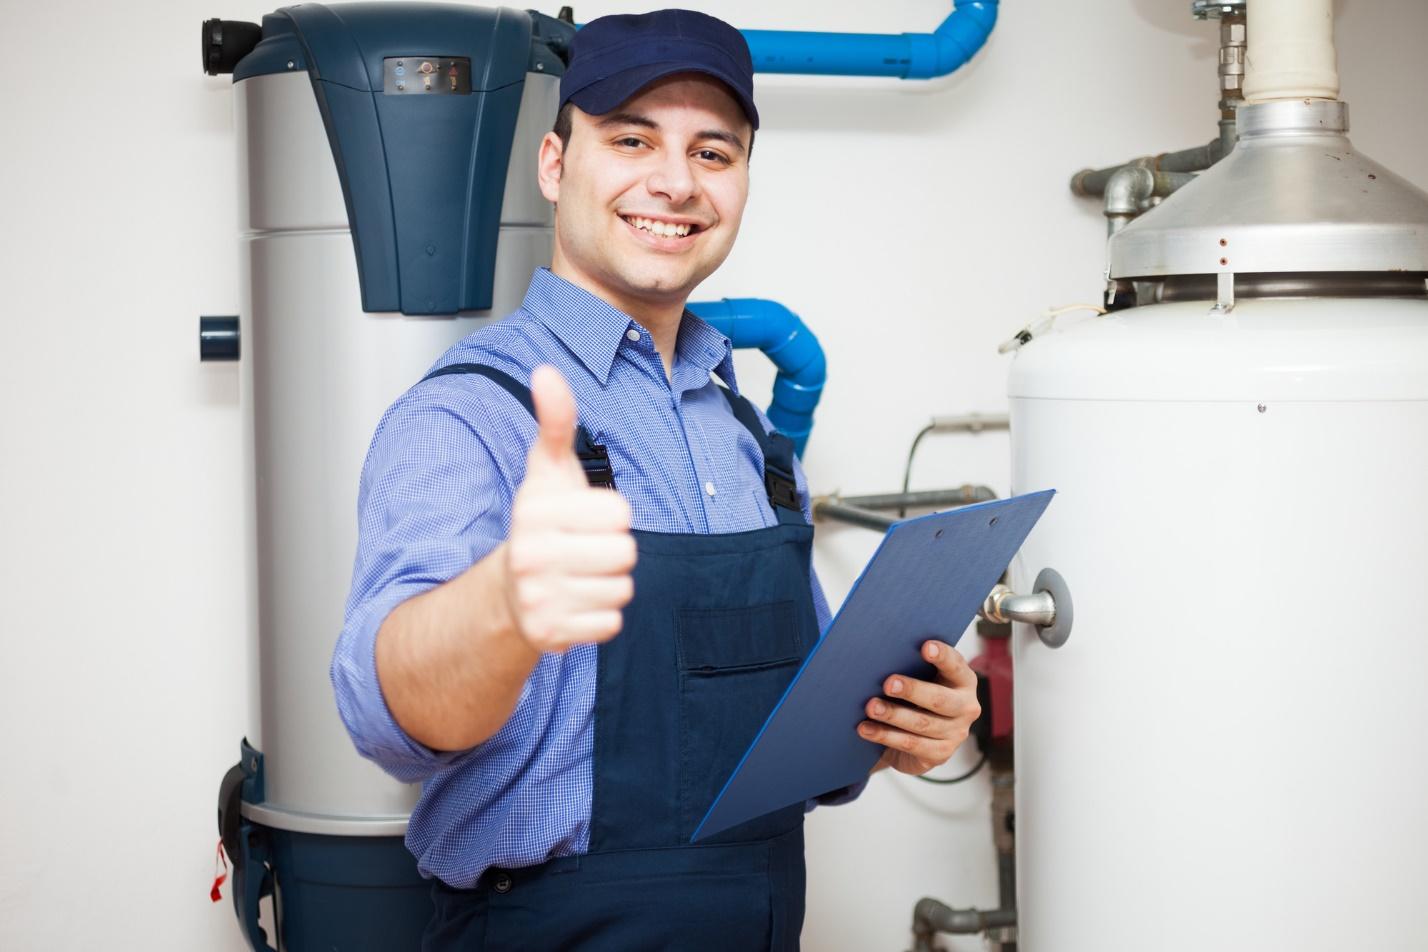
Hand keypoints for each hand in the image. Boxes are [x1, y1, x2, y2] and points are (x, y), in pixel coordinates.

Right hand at [503, 366, 636, 651]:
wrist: (508, 590)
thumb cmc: (541, 523)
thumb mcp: (549, 470)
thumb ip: (555, 422)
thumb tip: (546, 371)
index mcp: (534, 512)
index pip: (621, 514)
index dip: (612, 515)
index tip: (584, 518)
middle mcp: (530, 556)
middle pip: (625, 553)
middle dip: (613, 551)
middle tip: (584, 550)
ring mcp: (538, 598)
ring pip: (621, 589)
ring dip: (609, 583)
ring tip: (580, 575)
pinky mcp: (550, 634)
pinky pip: (611, 624)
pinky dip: (601, 616)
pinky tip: (577, 601)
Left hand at [859, 640, 980, 775]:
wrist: (913, 736)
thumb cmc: (914, 696)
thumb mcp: (919, 678)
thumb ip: (911, 666)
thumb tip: (880, 656)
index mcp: (963, 681)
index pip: (955, 665)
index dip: (942, 656)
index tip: (925, 647)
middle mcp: (965, 707)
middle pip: (939, 699)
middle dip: (912, 690)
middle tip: (888, 684)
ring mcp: (955, 734)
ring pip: (922, 724)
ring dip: (893, 715)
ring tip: (871, 707)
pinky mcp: (940, 754)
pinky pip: (911, 745)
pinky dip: (886, 736)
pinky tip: (866, 729)